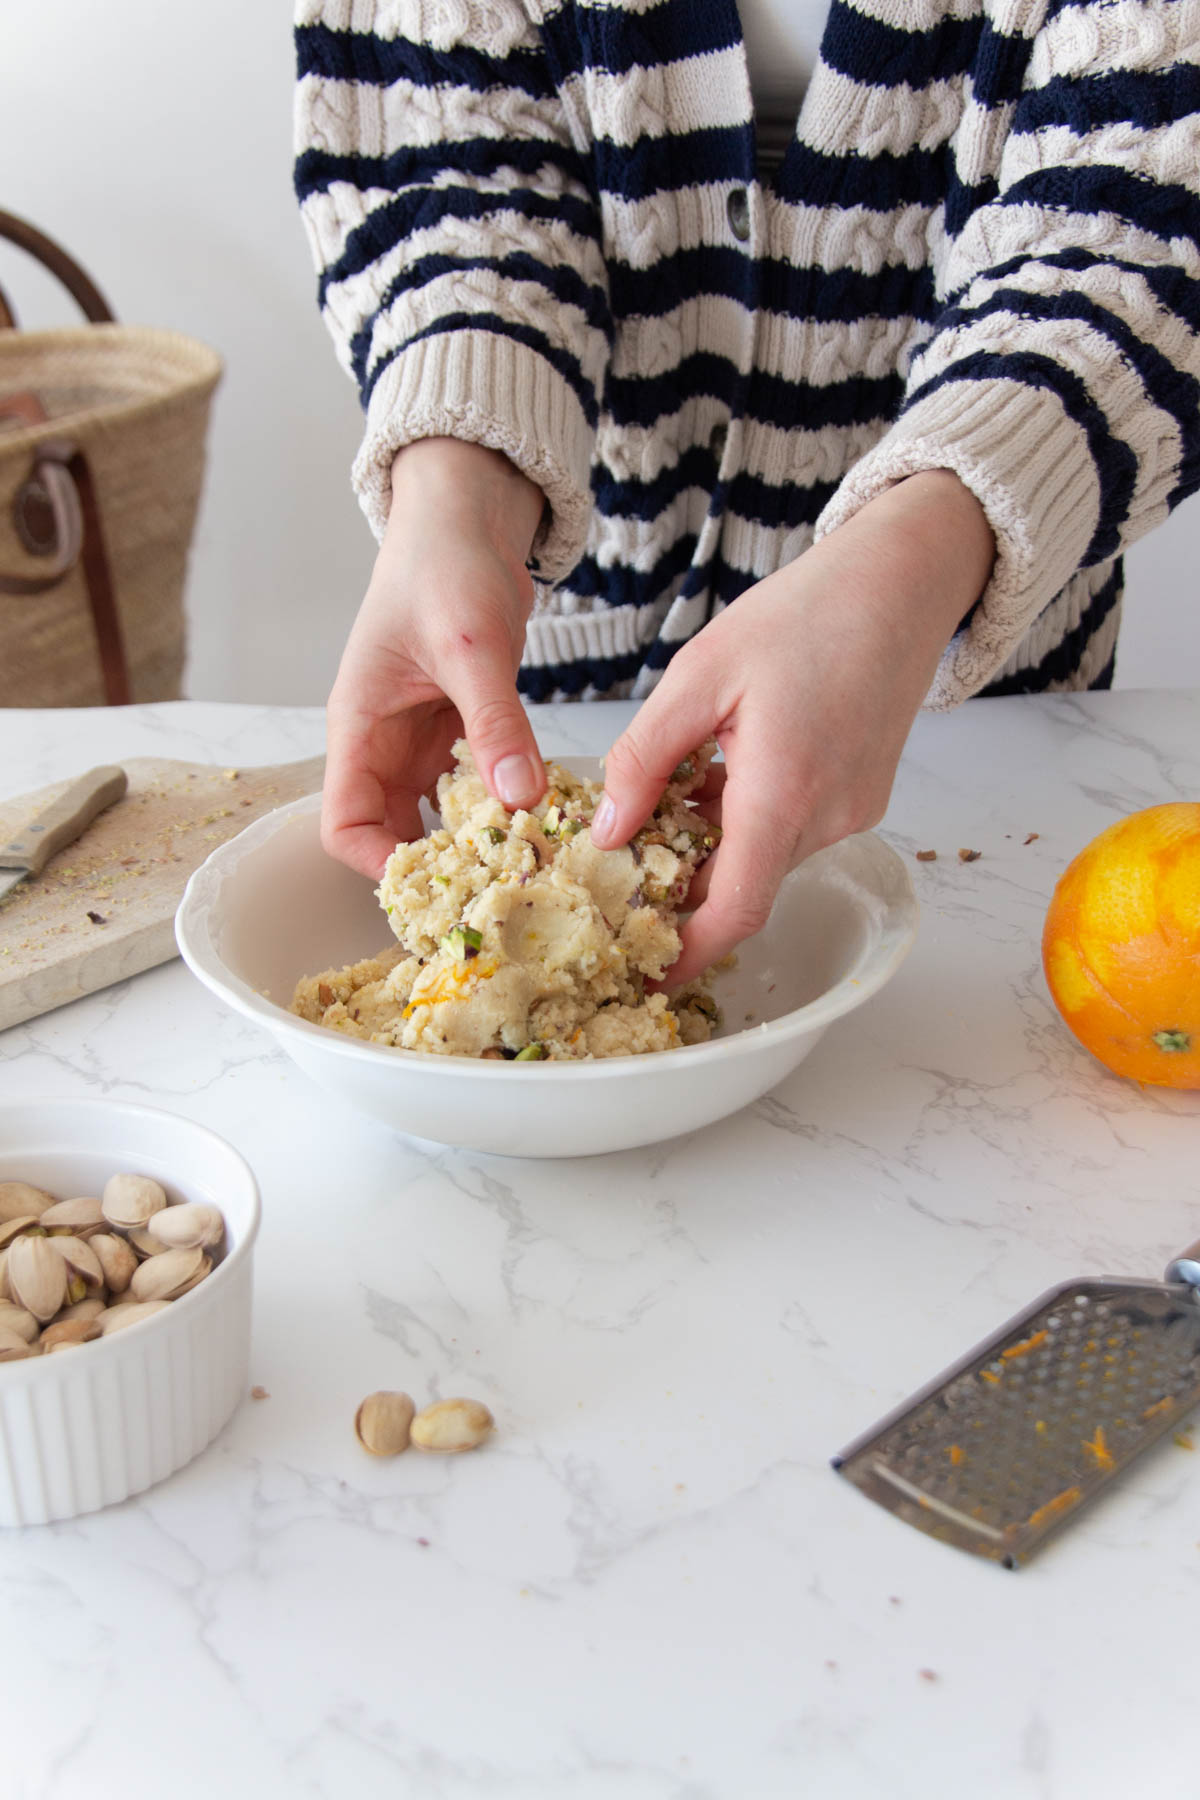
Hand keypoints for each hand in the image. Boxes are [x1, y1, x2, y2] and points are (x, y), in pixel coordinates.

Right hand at [322, 438, 547, 877]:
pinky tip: (542, 817)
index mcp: (360, 725)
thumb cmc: (445, 563)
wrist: (468, 516)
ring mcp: (425, 738)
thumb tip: (520, 798)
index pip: (343, 822)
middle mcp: (386, 742)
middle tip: (497, 891)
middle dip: (439, 866)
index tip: (439, 881)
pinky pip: (477, 786)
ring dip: (476, 840)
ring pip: (439, 815)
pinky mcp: (463, 728)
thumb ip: (494, 722)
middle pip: (392, 833)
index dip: (379, 862)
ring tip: (525, 864)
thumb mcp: (470, 646)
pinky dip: (504, 805)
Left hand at [590, 470, 995, 983]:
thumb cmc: (803, 614)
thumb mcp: (700, 675)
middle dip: (685, 888)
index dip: (687, 952)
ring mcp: (854, 811)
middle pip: (744, 887)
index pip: (734, 910)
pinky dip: (749, 821)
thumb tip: (607, 830)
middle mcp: (829, 816)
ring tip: (674, 792)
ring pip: (767, 858)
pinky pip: (793, 831)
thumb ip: (646, 758)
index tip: (646, 970)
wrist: (900, 582)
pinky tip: (723, 773)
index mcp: (784, 792)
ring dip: (715, 846)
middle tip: (628, 868)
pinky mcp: (863, 797)